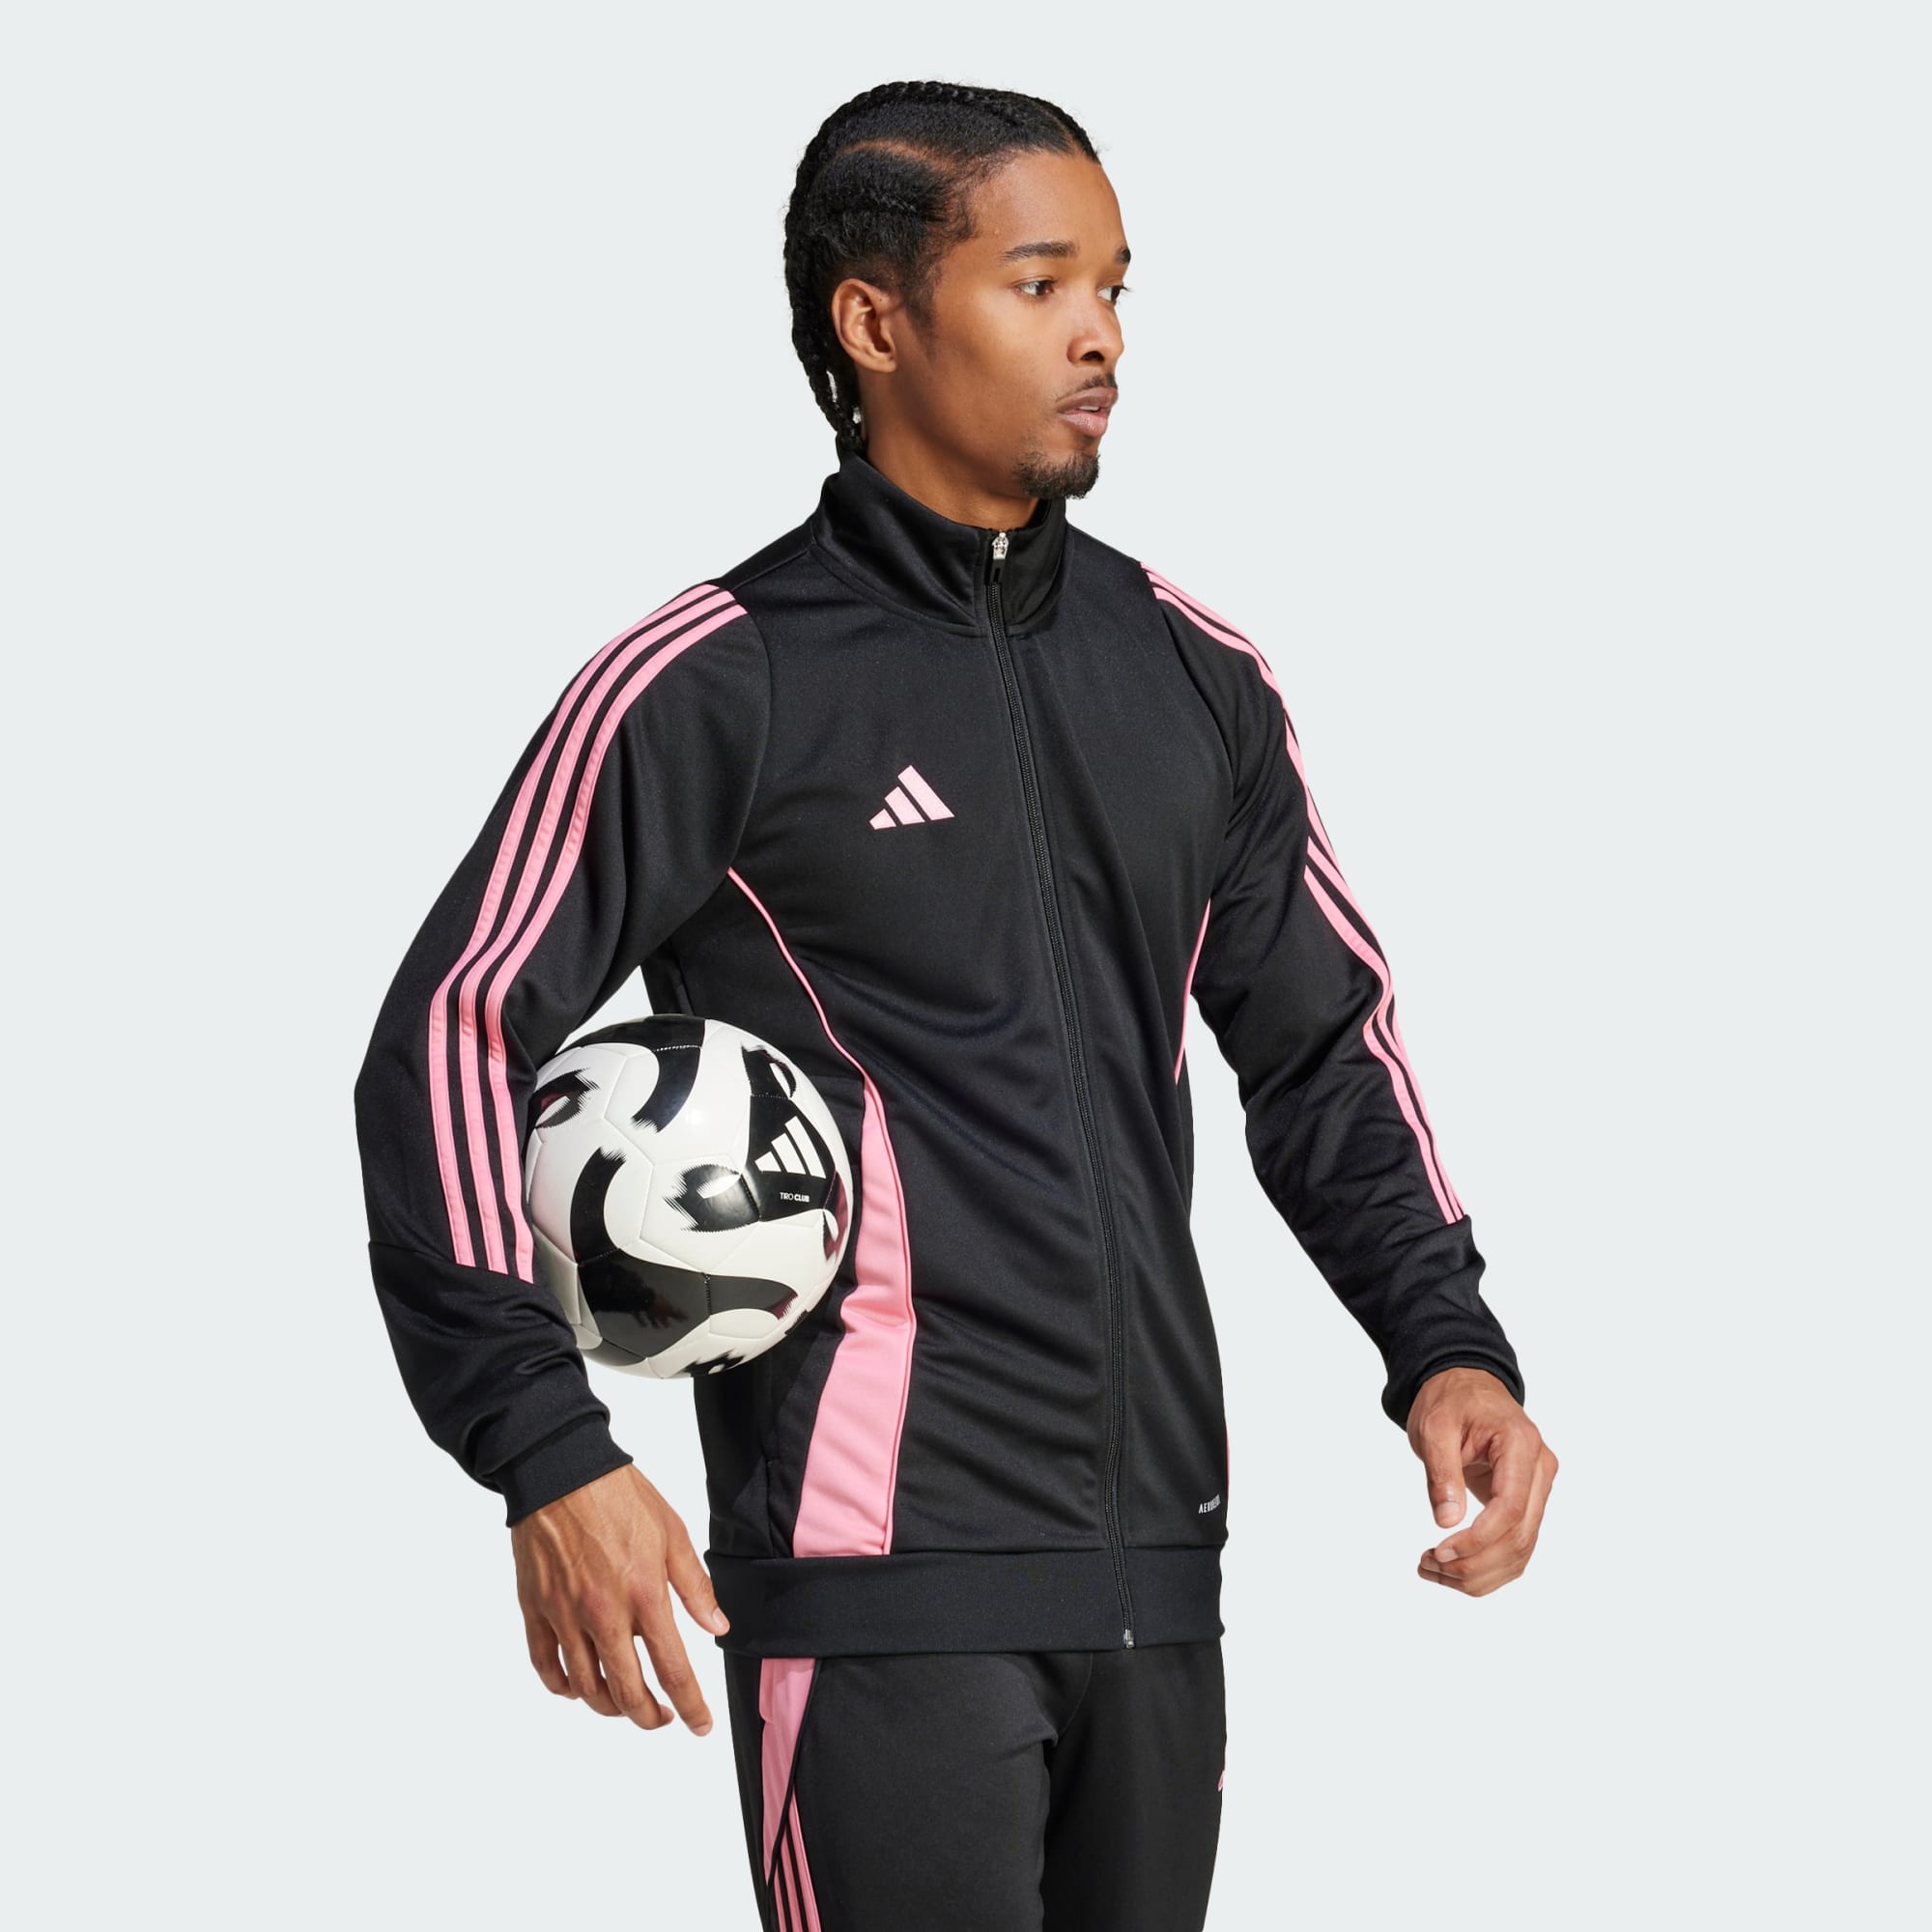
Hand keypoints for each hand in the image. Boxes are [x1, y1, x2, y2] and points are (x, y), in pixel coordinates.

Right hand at [510, 1462, 731, 1731]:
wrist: (561, 1471)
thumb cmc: (620, 1497)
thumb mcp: (673, 1533)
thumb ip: (695, 1586)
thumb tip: (718, 1627)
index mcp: (644, 1594)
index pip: (673, 1670)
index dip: (690, 1706)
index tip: (699, 1726)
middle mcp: (604, 1614)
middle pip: (626, 1692)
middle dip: (648, 1716)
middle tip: (662, 1718)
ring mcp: (565, 1615)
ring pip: (586, 1688)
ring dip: (609, 1707)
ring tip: (626, 1704)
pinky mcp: (536, 1610)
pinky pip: (546, 1665)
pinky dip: (563, 1687)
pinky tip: (578, 1688)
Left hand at [1406, 1367, 1556, 1596]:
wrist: (1465, 1385)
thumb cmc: (1450, 1401)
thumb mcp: (1434, 1427)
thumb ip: (1442, 1473)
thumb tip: (1446, 1522)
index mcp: (1521, 1444)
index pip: (1511, 1507)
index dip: (1479, 1538)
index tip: (1440, 1551)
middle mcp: (1540, 1469)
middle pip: (1521, 1536)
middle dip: (1475, 1562)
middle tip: (1428, 1565)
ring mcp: (1538, 1488)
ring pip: (1521, 1550)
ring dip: (1480, 1572)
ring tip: (1433, 1569)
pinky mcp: (1527, 1502)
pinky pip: (1516, 1545)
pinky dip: (1487, 1565)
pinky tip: (1452, 1567)